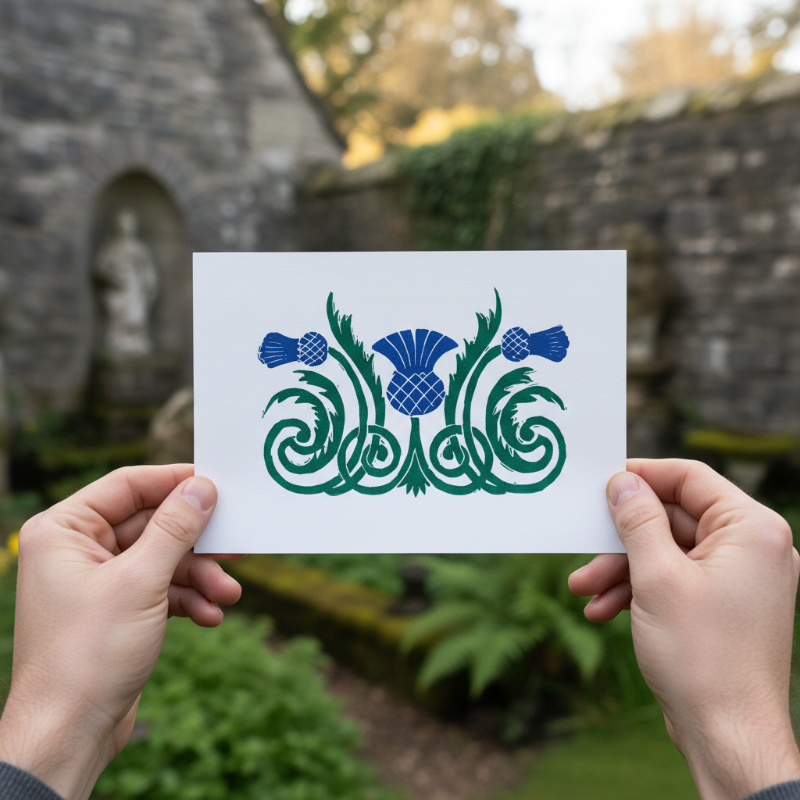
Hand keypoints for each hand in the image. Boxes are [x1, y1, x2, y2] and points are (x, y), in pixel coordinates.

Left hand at [0, 465, 241, 799]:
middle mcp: (78, 550)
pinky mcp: (118, 610)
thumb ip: (175, 528)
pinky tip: (209, 616)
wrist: (69, 735)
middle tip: (235, 545)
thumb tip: (203, 487)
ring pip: (163, 559)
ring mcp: (99, 581)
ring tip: (228, 594)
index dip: (175, 482)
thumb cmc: (86, 654)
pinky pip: (161, 589)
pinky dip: (187, 599)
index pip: (128, 486)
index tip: (219, 483)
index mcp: (64, 530)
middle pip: (153, 524)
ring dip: (198, 577)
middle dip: (196, 543)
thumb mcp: (140, 581)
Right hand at [570, 459, 799, 799]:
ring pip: (667, 552)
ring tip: (585, 591)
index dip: (642, 475)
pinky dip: (638, 590)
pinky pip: (675, 580)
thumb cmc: (702, 657)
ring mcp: (738, 579)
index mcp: (752, 530)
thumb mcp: (656, 576)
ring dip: (622, 570)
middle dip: (622, 540)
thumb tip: (622, 481)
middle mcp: (753, 548)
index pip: (690, 478)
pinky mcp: (722, 605)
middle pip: (672, 518)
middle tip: (584, 551)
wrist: (728, 737)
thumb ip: (637, 520)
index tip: (601, 481)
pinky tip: (603, 611)